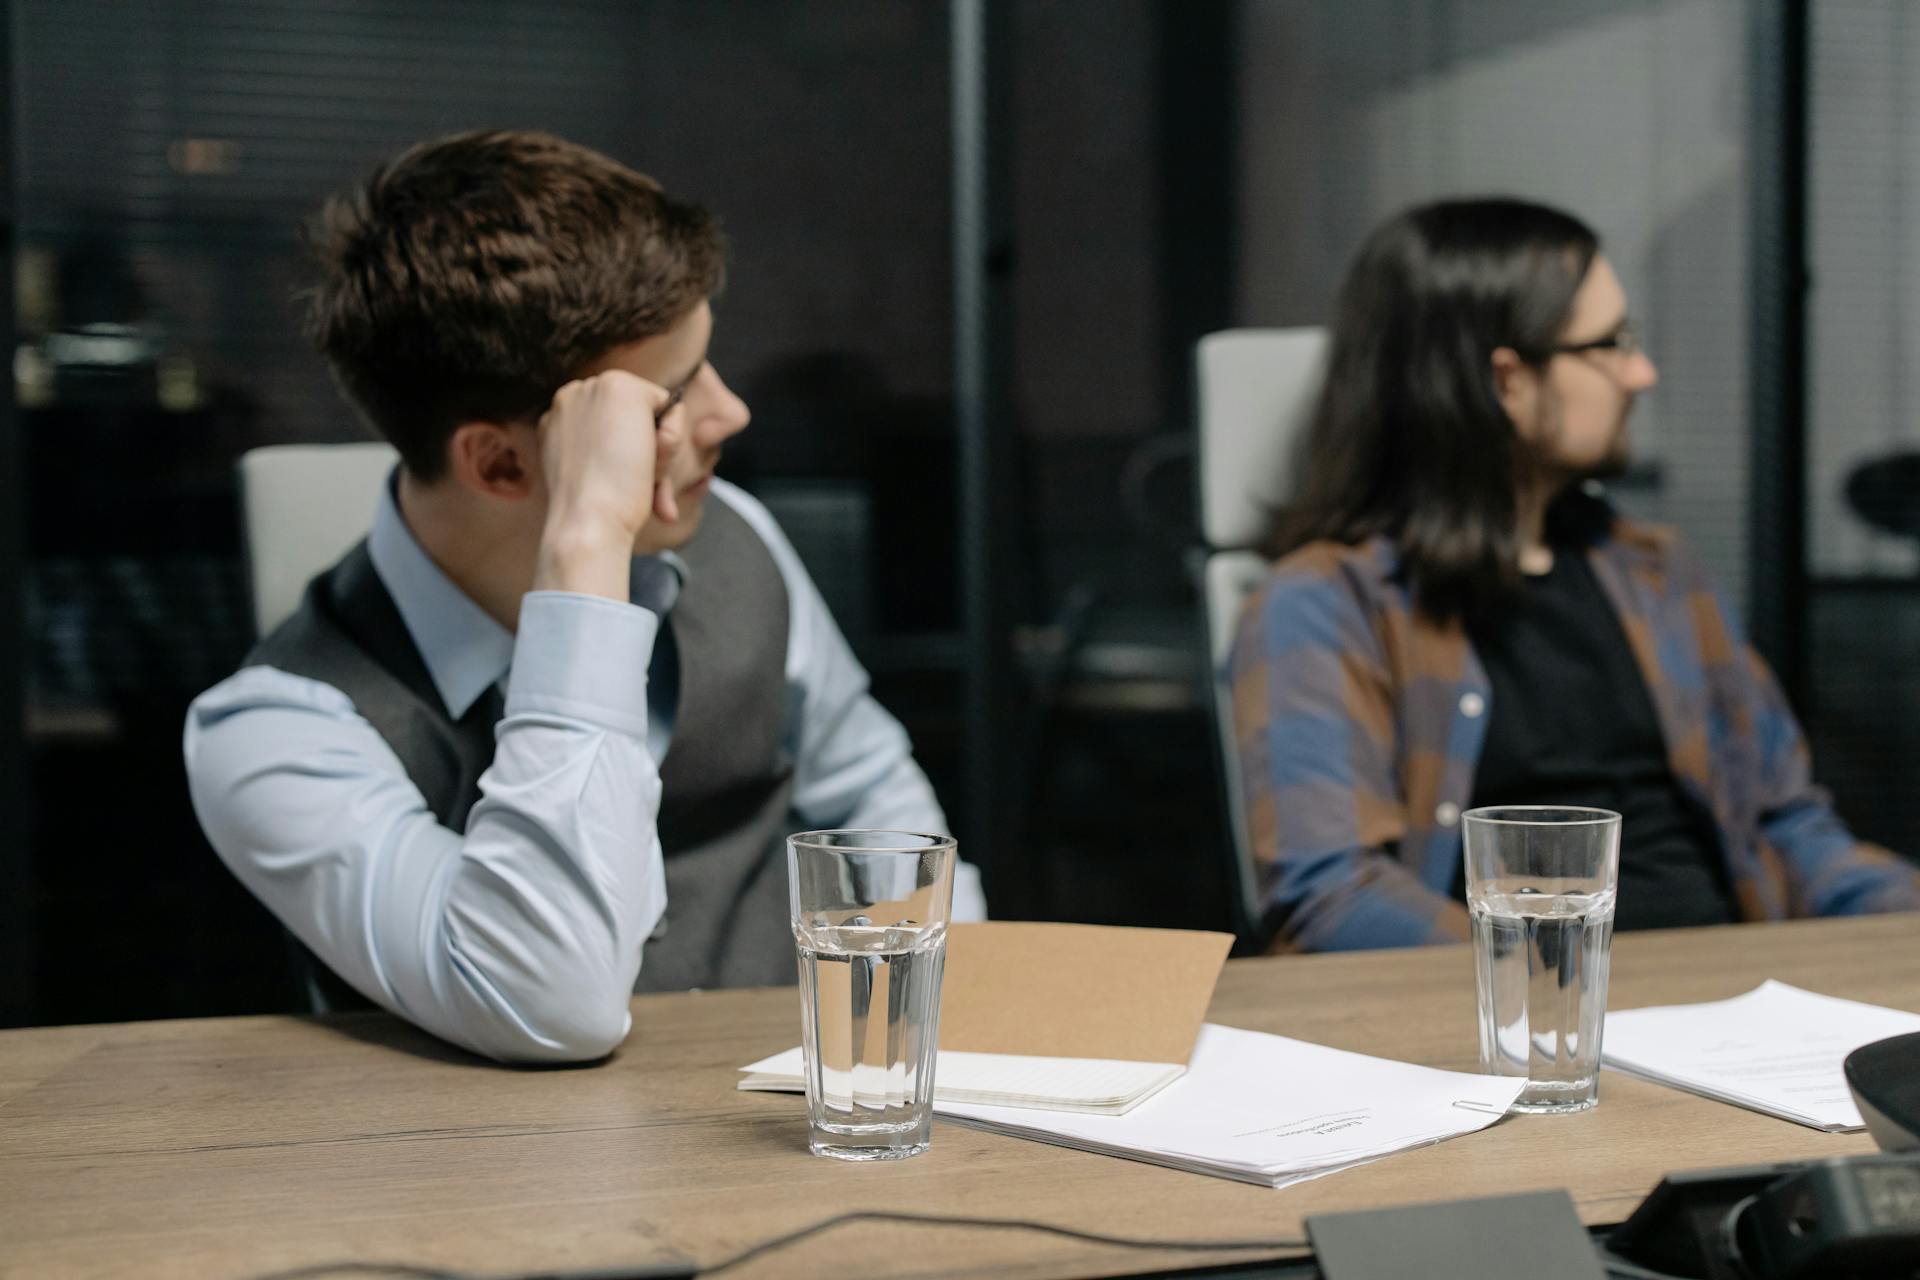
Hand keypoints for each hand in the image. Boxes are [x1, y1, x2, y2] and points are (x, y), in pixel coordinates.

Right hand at [533, 370, 683, 598]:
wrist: (588, 520)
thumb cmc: (594, 509)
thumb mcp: (596, 471)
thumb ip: (612, 447)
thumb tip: (667, 431)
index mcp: (559, 417)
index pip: (614, 422)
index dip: (626, 452)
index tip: (614, 478)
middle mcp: (572, 394)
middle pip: (635, 414)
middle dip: (644, 448)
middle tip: (629, 480)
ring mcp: (594, 387)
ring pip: (654, 413)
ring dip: (657, 451)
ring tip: (639, 476)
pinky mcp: (621, 387)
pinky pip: (672, 408)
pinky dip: (671, 439)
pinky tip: (647, 461)